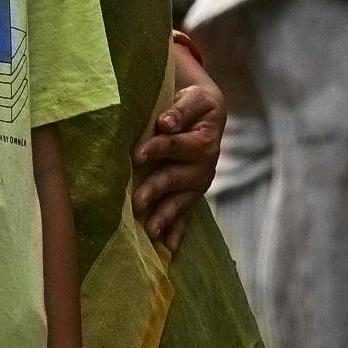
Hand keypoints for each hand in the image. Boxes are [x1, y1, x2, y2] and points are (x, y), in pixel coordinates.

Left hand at [133, 70, 224, 249]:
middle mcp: (204, 166)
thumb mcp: (194, 98)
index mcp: (204, 141)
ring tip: (151, 230)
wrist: (210, 115)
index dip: (158, 148)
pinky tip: (168, 248)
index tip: (137, 155)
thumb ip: (180, 110)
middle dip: (156, 189)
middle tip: (137, 201)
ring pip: (180, 201)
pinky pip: (185, 216)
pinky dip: (177, 231)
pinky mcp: (192, 195)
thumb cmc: (196, 105)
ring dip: (166, 216)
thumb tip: (166, 123)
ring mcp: (198, 184)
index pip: (176, 145)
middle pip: (176, 178)